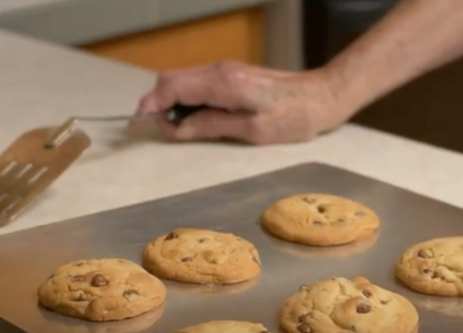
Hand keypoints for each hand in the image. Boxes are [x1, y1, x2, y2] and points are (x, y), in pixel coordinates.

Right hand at [134, 61, 347, 144]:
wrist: (322, 97)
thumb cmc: (294, 118)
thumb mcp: (252, 131)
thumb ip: (212, 127)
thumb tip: (176, 129)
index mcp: (223, 83)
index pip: (170, 87)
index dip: (151, 106)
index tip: (140, 126)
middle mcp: (220, 70)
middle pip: (171, 80)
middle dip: (158, 105)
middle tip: (161, 133)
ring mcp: (226, 71)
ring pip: (183, 82)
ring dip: (174, 104)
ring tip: (180, 131)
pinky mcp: (233, 76)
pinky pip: (199, 85)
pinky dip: (189, 101)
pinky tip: (198, 121)